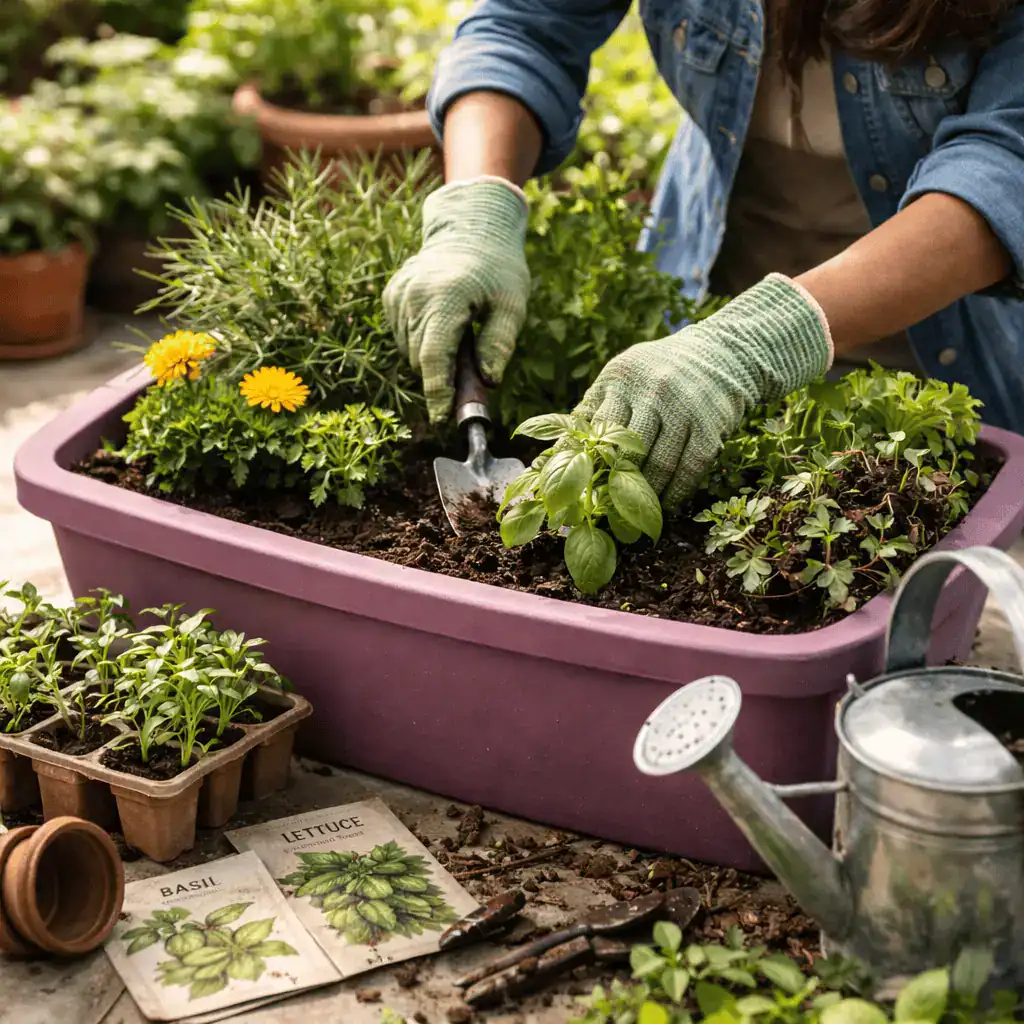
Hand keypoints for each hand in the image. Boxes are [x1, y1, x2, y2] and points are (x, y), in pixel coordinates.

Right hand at [383, 179, 529, 422]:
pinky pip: (402, 334)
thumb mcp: (513, 305)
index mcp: (446, 297)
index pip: (433, 357)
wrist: (472, 227)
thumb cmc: (498, 270)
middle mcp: (415, 295)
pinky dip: (420, 339)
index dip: (437, 392)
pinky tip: (441, 322)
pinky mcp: (392, 294)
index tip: (442, 418)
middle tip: (468, 376)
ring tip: (459, 337)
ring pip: (409, 349)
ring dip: (430, 356)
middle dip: (441, 376)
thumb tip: (488, 381)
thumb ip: (499, 343)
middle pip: (420, 358)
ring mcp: (399, 293)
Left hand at [574, 274, 832, 507]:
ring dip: (645, 496)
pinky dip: (676, 493)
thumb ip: (593, 407)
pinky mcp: (710, 424)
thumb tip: (558, 449)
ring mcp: (683, 407)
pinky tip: (665, 506)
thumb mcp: (622, 375)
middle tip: (605, 512)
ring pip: (658, 465)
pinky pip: (689, 469)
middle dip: (614, 486)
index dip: (587, 464)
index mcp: (620, 378)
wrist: (721, 352)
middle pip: (626, 451)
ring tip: (633, 515)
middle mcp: (651, 390)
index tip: (578, 491)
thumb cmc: (658, 371)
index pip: (595, 429)